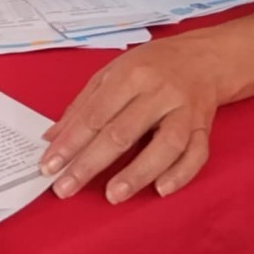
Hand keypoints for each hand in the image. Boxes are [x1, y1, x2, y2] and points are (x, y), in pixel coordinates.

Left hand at [39, 35, 224, 203]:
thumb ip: (82, 106)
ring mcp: (184, 111)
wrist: (202, 58)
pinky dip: (180, 174)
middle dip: (90, 164)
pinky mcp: (204, 127)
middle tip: (66, 188)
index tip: (49, 166)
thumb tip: (53, 138)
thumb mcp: (109, 73)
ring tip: (112, 195)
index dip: (69, 143)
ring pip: (164, 146)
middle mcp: (158, 93)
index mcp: (129, 76)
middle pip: (121, 133)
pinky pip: (196, 154)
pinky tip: (161, 189)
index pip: (94, 115)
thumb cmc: (149, 66)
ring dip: (137, 173)